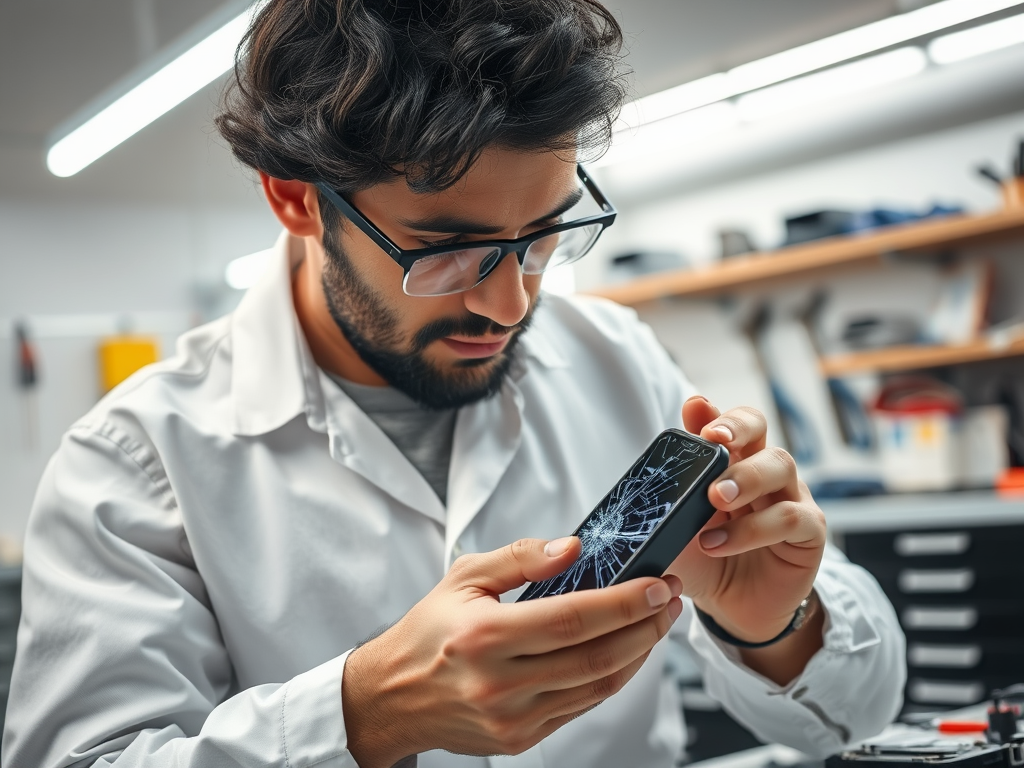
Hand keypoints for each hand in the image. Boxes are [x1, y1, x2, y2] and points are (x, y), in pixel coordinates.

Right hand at [343, 538, 682, 767]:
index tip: (656, 583)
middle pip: (597, 656)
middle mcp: (501, 682)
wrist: (392, 697)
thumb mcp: (464, 577)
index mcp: (485, 635)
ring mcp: (513, 717)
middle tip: (668, 599)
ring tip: (656, 622)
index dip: (624, 602)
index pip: (574, 619)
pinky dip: (611, 677)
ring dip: (638, 653)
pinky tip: (624, 650)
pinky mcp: (521, 738)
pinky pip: (582, 707)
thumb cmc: (428, 631)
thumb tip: (573, 548)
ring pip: (598, 686)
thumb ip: (520, 558)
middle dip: (646, 626)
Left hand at [668, 397, 825, 654]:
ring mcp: (790, 497)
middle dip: (736, 428)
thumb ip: (666, 497)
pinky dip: (751, 529)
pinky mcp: (808, 532)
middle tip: (714, 442)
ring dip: (745, 478)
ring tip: (714, 498)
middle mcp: (763, 471)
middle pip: (760, 429)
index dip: (718, 413)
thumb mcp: (676, 527)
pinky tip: (717, 543)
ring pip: (780, 466)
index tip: (696, 410)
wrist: (732, 607)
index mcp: (731, 460)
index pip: (731, 422)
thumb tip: (642, 473)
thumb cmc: (703, 559)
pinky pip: (790, 518)